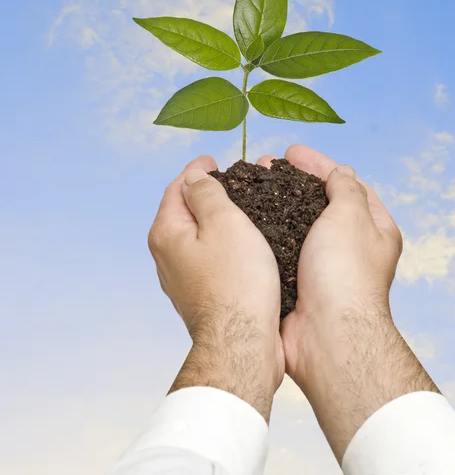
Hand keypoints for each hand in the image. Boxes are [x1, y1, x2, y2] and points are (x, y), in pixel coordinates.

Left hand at [148, 155, 284, 420]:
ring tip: (240, 208)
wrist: (242, 341)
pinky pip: (207, 257)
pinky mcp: (200, 294)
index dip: (196, 170)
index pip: (177, 188)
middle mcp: (166, 255)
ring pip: (196, 236)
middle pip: (183, 211)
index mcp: (167, 232)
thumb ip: (206, 193)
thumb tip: (193, 177)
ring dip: (214, 219)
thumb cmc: (237, 280)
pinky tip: (240, 244)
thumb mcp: (224, 222)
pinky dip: (220, 242)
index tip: (214, 160)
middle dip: (205, 193)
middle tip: (232, 181)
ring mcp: (181, 277)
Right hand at [257, 145, 436, 459]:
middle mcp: (350, 246)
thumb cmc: (345, 273)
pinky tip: (246, 221)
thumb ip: (345, 189)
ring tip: (249, 187)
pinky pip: (280, 247)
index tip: (291, 151)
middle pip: (319, 203)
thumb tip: (342, 172)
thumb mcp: (351, 217)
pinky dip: (266, 231)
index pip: (346, 184)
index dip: (319, 164)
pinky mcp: (298, 280)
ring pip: (295, 224)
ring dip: (275, 204)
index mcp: (374, 228)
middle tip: (264, 166)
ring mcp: (323, 265)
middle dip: (292, 182)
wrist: (327, 335)